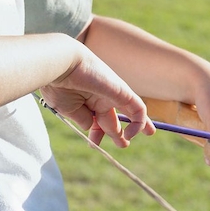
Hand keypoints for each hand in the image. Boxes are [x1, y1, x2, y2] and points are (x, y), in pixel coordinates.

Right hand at [41, 43, 155, 147]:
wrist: (63, 65)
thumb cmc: (60, 86)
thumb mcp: (69, 109)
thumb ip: (83, 119)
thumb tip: (92, 126)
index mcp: (86, 101)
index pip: (96, 120)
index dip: (97, 133)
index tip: (93, 144)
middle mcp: (101, 97)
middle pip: (113, 117)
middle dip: (117, 132)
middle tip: (123, 144)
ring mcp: (113, 94)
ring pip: (132, 110)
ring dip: (138, 124)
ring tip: (148, 133)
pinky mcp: (123, 92)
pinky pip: (138, 108)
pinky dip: (139, 122)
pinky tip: (132, 133)